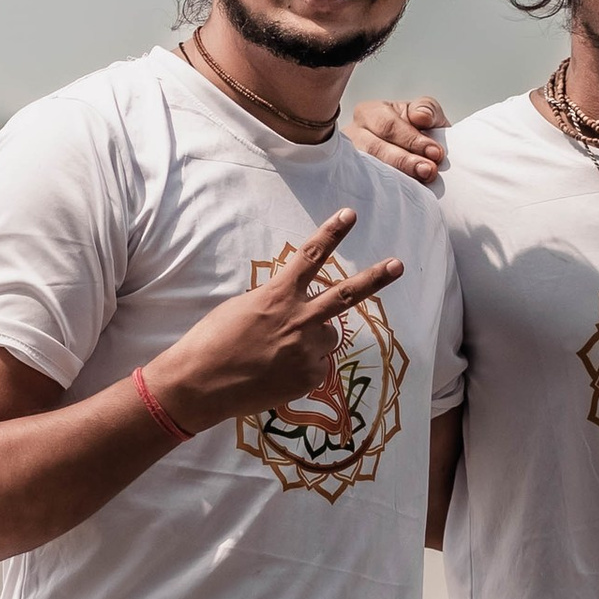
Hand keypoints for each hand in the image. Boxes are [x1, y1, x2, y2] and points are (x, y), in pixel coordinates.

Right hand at [143, 209, 400, 430]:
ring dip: (313, 338)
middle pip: (345, 294)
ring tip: (280, 350)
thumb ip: (276, 303)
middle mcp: (299, 320)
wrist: (200, 384)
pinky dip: (301, 366)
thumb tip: (295, 309)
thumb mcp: (243, 308)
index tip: (349, 214)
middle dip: (375, 278)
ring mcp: (307, 351)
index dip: (331, 233)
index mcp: (278, 296)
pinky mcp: (309, 378)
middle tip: (398, 265)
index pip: (310, 257)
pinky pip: (315, 365)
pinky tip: (274, 373)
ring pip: (328, 336)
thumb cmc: (212, 341)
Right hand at [350, 94, 447, 186]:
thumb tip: (421, 116)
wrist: (419, 154)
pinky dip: (387, 190)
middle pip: (375, 148)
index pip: (388, 125)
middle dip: (405, 160)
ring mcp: (352, 160)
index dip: (411, 139)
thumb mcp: (425, 112)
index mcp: (370, 113)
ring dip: (398, 177)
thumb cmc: (418, 130)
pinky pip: (366, 186)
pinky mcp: (355, 180)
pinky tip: (404, 193)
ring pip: (369, 169)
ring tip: (422, 180)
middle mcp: (355, 134)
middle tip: (429, 170)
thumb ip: (426, 108)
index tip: (434, 152)